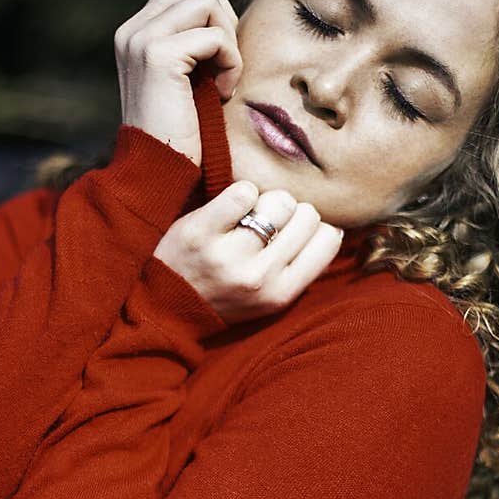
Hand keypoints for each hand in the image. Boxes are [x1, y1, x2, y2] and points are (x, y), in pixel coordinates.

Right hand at [114, 0, 241, 168]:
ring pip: (206, 0)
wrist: (159, 173)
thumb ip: (192, 43)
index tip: (217, 61)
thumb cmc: (182, 134)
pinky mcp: (157, 56)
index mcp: (135, 33)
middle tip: (224, 65)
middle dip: (223, 19)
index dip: (214, 15)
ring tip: (223, 79)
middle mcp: (132, 30)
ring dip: (228, 39)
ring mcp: (140, 40)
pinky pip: (214, 36)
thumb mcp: (186, 80)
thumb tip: (223, 12)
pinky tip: (223, 93)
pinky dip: (230, 62)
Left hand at [153, 181, 344, 324]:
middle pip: (306, 214)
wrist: (166, 307)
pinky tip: (230, 208)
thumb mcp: (270, 297)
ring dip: (266, 200)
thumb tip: (332, 228)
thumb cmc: (226, 294)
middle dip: (291, 212)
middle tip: (268, 223)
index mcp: (282, 294)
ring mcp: (229, 255)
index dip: (315, 227)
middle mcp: (259, 277)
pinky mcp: (201, 232)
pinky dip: (240, 192)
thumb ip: (300, 268)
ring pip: (279, 200)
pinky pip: (243, 191)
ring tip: (248, 216)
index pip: (328, 239)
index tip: (295, 231)